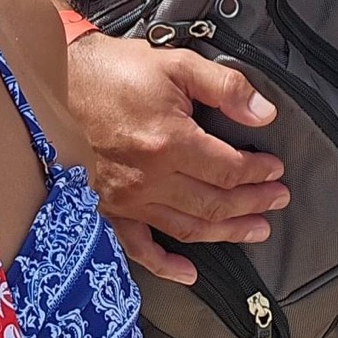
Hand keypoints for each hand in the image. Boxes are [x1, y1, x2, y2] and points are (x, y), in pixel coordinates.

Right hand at [67, 34, 287, 284]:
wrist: (59, 82)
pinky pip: (138, 246)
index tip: (276, 170)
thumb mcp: (177, 64)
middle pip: (214, 203)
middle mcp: (149, 178)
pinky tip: (189, 273)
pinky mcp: (109, 207)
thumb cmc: (119, 71)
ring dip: (226, 232)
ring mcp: (127, 198)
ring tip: (256, 229)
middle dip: (252, 204)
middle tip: (277, 199)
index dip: (258, 172)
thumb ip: (225, 87)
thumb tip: (264, 113)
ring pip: (187, 227)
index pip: (228, 170)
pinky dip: (165, 265)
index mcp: (169, 142)